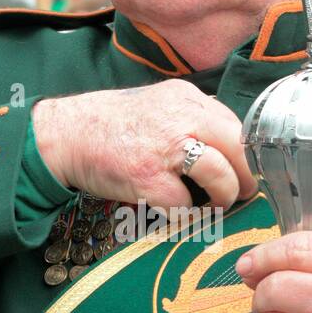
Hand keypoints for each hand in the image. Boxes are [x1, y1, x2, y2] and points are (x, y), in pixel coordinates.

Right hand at [32, 81, 256, 209]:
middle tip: (241, 193)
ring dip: (223, 197)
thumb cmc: (109, 126)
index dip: (244, 154)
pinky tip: (175, 210)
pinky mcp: (148, 177)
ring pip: (221, 176)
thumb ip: (190, 119)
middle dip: (245, 177)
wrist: (65, 134)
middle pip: (238, 148)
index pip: (235, 125)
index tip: (243, 171)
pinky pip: (185, 205)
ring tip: (212, 204)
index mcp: (186, 98)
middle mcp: (181, 116)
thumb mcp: (157, 106)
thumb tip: (225, 148)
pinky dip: (185, 214)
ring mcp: (165, 147)